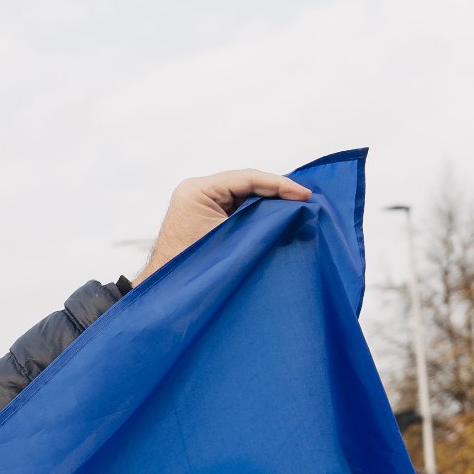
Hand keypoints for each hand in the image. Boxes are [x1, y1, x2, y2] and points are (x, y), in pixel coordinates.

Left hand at [140, 168, 312, 279]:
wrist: (167, 295)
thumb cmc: (193, 270)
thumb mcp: (231, 241)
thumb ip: (259, 222)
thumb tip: (292, 211)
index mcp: (197, 191)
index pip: (246, 179)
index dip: (279, 185)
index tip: (305, 196)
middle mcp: (196, 191)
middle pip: (246, 184)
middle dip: (277, 192)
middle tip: (307, 201)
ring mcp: (198, 202)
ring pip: (244, 195)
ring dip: (269, 203)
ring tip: (298, 208)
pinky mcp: (204, 215)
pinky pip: (237, 207)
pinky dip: (257, 213)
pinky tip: (278, 218)